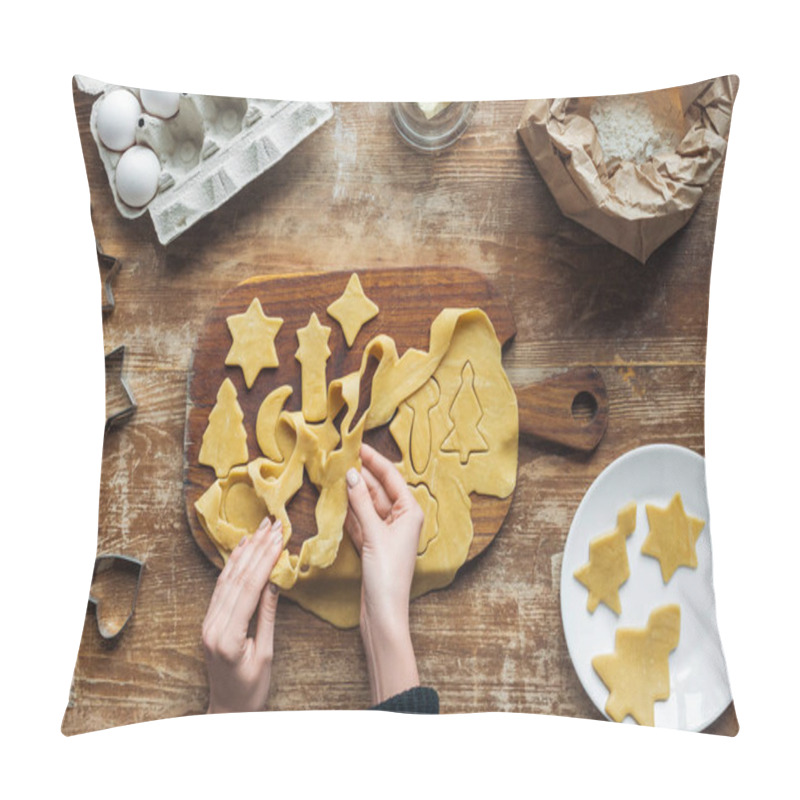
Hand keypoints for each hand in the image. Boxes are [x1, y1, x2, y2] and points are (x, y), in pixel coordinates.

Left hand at [202, 516, 282, 713]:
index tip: (278, 538)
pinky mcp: (209, 621)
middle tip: (272, 525)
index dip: (264, 560)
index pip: (248, 588)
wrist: (227, 711)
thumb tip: (274, 581)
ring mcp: (207, 622)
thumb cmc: (251, 689)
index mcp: (227, 636)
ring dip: (244, 551)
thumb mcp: (266, 654)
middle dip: (256, 548)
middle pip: (236, 578)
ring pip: (226, 579)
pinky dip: (232, 565)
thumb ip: (267, 616)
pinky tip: (241, 549)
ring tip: (259, 529)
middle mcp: (212, 625)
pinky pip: (220, 587)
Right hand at [345, 443, 423, 703]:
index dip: (374, 460)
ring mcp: (386, 532)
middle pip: (378, 488)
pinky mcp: (372, 544)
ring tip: (333, 471)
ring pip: (367, 504)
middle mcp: (401, 519)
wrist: (383, 614)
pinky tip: (335, 498)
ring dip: (352, 490)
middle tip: (340, 455)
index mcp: (410, 512)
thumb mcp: (373, 534)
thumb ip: (361, 503)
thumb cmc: (387, 575)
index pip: (391, 477)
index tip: (357, 445)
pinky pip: (360, 519)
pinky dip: (349, 509)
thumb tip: (350, 474)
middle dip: (360, 473)